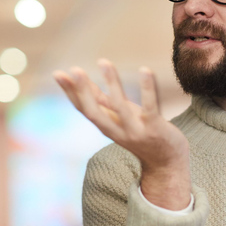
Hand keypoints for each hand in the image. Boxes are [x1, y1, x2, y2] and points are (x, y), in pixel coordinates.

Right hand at [54, 59, 191, 209]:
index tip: (58, 74)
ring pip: (120, 107)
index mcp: (107, 127)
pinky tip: (145, 70)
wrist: (167, 163)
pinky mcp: (156, 128)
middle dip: (82, 91)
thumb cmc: (143, 134)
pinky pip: (150, 107)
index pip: (83, 109)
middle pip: (94, 112)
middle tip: (74, 70)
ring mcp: (136, 131)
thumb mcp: (120, 117)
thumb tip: (83, 83)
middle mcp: (117, 131)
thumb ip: (103, 101)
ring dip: (111, 84)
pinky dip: (147, 88)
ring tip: (103, 62)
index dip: (70, 92)